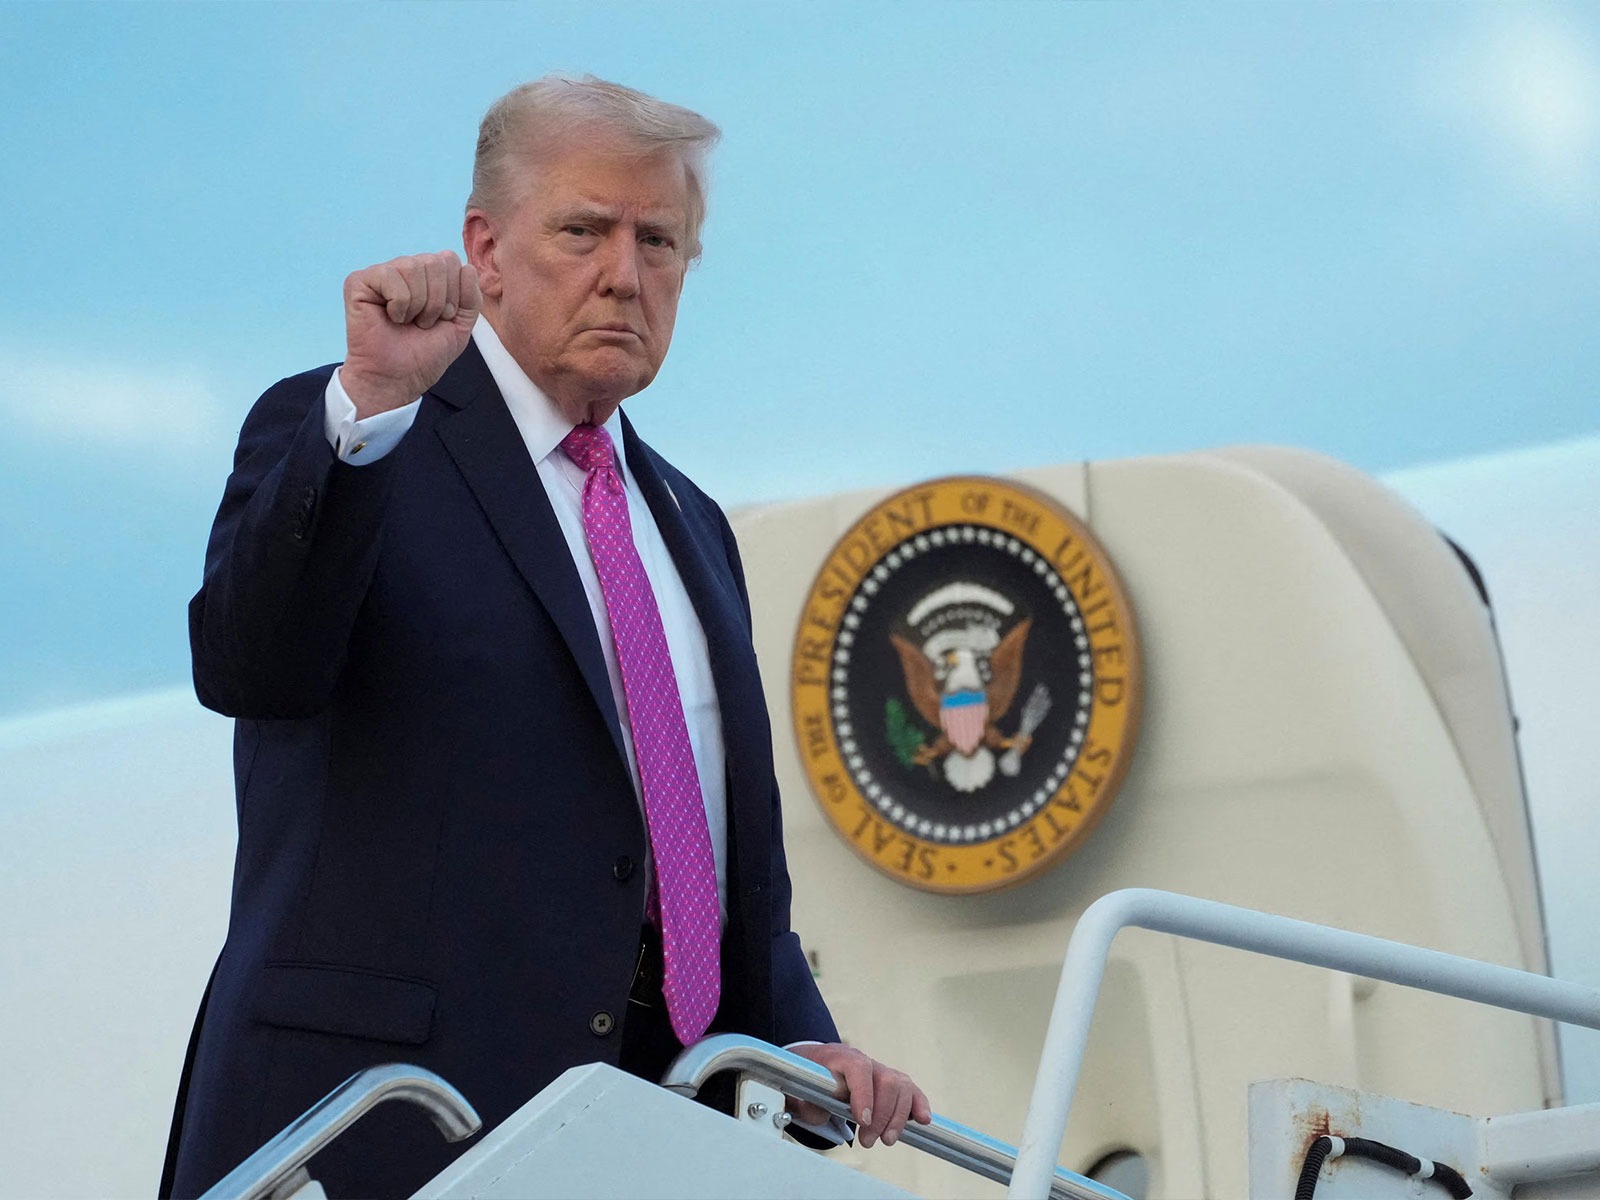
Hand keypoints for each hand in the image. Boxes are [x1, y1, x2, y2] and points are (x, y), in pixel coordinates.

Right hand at [341, 251, 481, 417]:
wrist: (398, 379)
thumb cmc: (425, 354)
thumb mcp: (460, 325)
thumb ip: (471, 297)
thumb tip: (468, 267)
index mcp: (428, 276)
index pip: (451, 260)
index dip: (454, 294)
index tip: (442, 319)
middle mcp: (405, 269)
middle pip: (436, 261)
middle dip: (437, 301)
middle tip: (424, 323)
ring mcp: (382, 274)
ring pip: (414, 266)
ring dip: (419, 305)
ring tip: (408, 322)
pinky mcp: (359, 281)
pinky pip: (390, 276)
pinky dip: (399, 304)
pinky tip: (391, 318)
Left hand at [786, 1043, 930, 1148]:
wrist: (815, 1066)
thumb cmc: (810, 1081)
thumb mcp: (801, 1092)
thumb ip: (810, 1104)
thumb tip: (821, 1114)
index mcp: (840, 1057)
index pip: (858, 1068)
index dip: (864, 1094)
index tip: (862, 1121)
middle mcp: (864, 1060)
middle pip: (886, 1080)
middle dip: (881, 1116)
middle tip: (868, 1142)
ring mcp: (880, 1070)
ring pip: (901, 1086)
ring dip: (898, 1117)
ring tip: (887, 1140)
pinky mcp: (892, 1082)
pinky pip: (911, 1090)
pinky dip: (919, 1105)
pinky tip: (923, 1120)